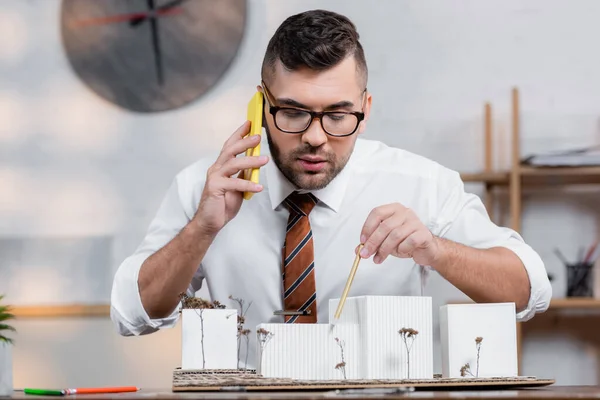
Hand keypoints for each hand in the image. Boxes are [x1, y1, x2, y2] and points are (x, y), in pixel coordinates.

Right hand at [194, 121, 267, 236]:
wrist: (210, 222)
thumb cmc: (222, 204)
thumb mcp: (237, 186)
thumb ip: (243, 174)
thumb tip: (255, 163)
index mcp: (221, 166)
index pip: (230, 145)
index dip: (239, 133)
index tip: (250, 123)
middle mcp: (216, 168)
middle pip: (230, 150)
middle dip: (245, 141)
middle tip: (258, 136)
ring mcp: (214, 177)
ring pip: (233, 163)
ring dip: (250, 160)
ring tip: (265, 160)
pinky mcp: (214, 188)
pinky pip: (233, 183)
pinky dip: (247, 184)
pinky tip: (259, 186)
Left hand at [357, 203, 440, 265]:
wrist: (425, 249)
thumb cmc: (405, 241)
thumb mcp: (385, 240)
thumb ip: (372, 243)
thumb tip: (359, 249)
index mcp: (393, 209)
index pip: (377, 213)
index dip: (367, 227)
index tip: (362, 240)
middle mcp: (405, 212)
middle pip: (385, 226)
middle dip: (373, 242)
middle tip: (366, 254)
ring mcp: (415, 222)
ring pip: (395, 235)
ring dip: (384, 249)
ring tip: (379, 258)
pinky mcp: (424, 233)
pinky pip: (409, 241)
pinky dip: (402, 249)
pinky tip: (400, 252)